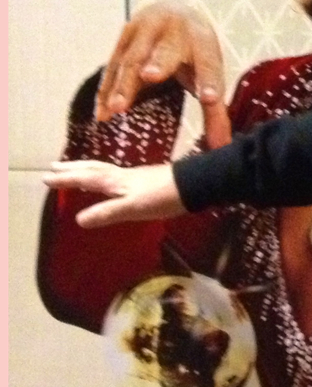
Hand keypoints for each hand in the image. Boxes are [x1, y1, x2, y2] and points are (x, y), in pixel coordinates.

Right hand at [43, 160, 184, 227]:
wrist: (191, 186)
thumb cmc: (161, 197)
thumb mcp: (132, 208)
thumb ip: (106, 212)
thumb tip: (77, 219)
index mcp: (115, 181)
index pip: (85, 178)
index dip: (66, 179)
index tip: (46, 177)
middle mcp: (120, 175)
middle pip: (91, 168)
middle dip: (72, 168)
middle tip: (53, 166)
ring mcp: (132, 176)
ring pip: (102, 169)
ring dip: (85, 169)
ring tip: (74, 170)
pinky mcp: (142, 179)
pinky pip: (112, 174)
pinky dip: (101, 175)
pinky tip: (108, 181)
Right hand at [96, 4, 230, 147]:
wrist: (175, 13)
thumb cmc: (194, 52)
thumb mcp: (208, 72)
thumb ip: (214, 111)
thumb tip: (221, 147)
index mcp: (203, 41)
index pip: (208, 64)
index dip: (208, 81)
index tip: (209, 98)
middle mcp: (175, 30)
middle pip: (166, 52)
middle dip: (157, 64)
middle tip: (150, 76)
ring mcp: (147, 28)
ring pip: (133, 58)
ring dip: (123, 83)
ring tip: (115, 109)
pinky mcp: (125, 35)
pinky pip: (113, 64)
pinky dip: (107, 89)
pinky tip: (102, 112)